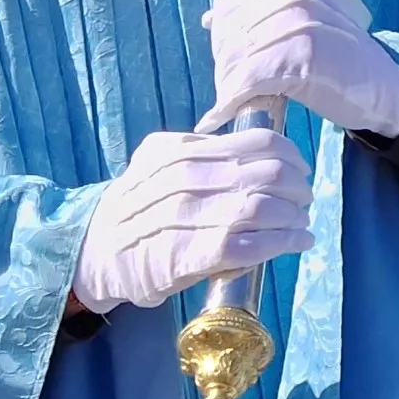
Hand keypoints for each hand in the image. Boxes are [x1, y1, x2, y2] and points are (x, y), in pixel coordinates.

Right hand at [70, 128, 314, 312]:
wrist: (95, 252)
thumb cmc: (135, 207)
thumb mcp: (157, 162)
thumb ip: (198, 151)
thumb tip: (249, 146)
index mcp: (183, 152)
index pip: (257, 143)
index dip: (291, 155)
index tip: (301, 168)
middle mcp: (186, 179)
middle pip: (267, 173)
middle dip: (298, 187)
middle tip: (304, 199)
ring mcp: (189, 218)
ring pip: (263, 207)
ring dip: (295, 216)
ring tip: (302, 223)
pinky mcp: (192, 255)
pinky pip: (251, 245)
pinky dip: (284, 242)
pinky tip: (298, 242)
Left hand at [200, 0, 398, 138]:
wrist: (386, 89)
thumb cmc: (341, 63)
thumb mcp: (303, 26)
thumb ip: (262, 18)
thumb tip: (210, 18)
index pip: (230, 6)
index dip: (223, 42)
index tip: (232, 67)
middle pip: (230, 34)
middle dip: (224, 69)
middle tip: (232, 94)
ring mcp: (302, 24)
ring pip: (235, 58)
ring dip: (226, 89)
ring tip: (232, 106)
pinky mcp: (305, 57)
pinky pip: (250, 80)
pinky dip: (232, 102)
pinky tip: (225, 116)